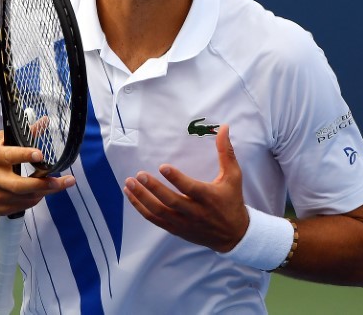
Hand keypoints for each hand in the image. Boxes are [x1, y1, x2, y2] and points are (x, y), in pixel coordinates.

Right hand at [0, 130, 75, 215]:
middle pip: (22, 185)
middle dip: (47, 184)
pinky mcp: (0, 209)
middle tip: (66, 180)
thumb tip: (44, 121)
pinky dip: (36, 198)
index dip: (25, 155)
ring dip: (47, 191)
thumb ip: (22, 134)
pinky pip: (24, 206)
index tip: (40, 155)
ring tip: (62, 184)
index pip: (10, 155)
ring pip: (27, 198)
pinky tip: (43, 191)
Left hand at [123, 125, 249, 251]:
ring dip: (142, 198)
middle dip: (154, 188)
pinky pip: (155, 219)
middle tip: (140, 175)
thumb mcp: (233, 176)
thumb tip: (224, 127)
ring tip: (129, 183)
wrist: (232, 234)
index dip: (176, 178)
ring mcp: (184, 222)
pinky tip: (131, 195)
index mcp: (209, 197)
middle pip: (171, 201)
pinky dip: (141, 208)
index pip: (190, 188)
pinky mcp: (176, 229)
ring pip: (159, 212)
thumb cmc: (232, 200)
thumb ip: (226, 152)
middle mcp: (195, 212)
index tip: (163, 167)